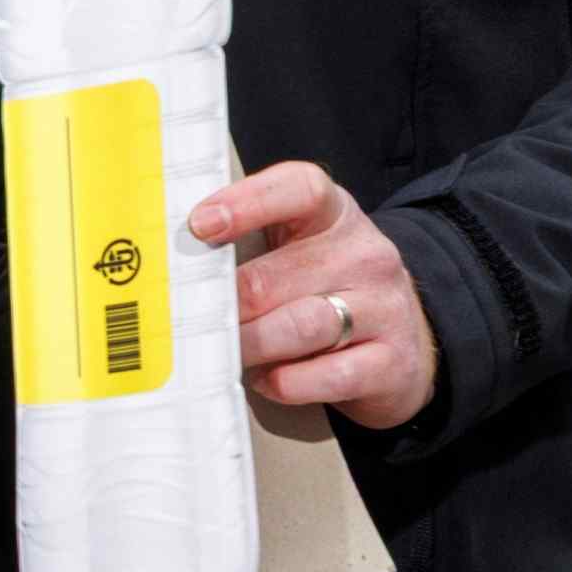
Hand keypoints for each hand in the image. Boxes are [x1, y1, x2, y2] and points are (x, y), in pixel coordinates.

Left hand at [192, 159, 433, 430]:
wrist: (401, 344)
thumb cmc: (322, 290)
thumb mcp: (294, 252)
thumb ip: (244, 245)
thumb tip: (170, 265)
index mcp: (334, 215)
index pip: (300, 189)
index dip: (247, 203)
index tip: (200, 225)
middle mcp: (366, 255)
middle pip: (273, 278)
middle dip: (223, 306)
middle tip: (189, 323)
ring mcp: (385, 308)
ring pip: (298, 327)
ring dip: (250, 346)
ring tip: (228, 352)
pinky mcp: (392, 362)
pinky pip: (325, 375)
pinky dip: (286, 382)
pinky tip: (269, 379)